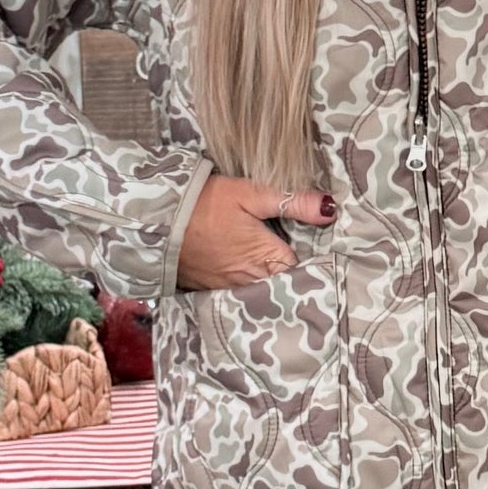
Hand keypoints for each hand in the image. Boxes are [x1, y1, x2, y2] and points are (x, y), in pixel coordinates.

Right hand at [178, 174, 335, 288]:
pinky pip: (239, 294)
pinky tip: (250, 276)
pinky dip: (248, 288)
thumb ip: (292, 203)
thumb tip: (330, 207)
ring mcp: (230, 288)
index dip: (315, 265)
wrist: (157, 220)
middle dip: (296, 279)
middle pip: (284, 286)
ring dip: (272, 285)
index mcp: (267, 258)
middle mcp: (252, 280)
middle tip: (309, 267)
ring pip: (262, 292)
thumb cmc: (205, 203)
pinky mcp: (211, 288)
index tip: (324, 257)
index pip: (304, 272)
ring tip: (283, 274)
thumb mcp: (250, 194)